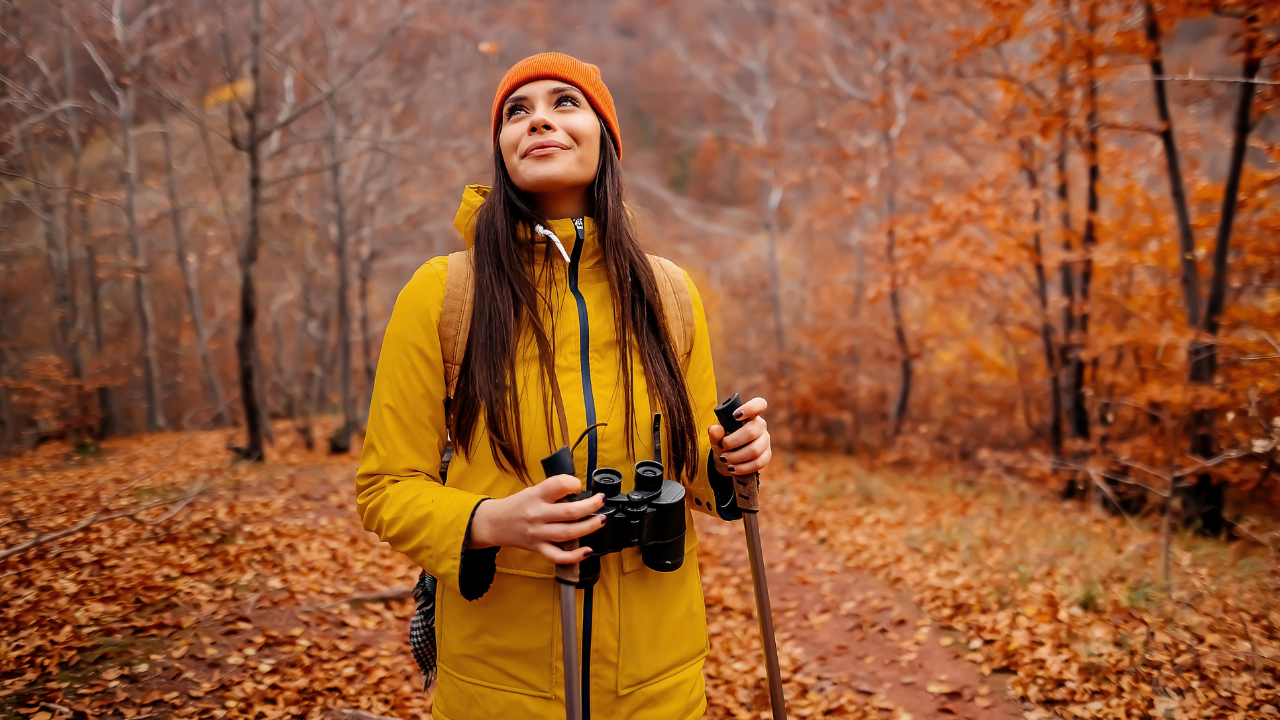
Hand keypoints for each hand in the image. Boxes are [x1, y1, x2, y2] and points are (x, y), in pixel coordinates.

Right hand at [467, 474, 605, 563]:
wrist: (494, 523)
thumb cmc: (516, 505)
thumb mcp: (532, 491)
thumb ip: (553, 491)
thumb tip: (580, 492)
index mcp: (536, 496)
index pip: (558, 485)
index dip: (573, 483)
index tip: (579, 486)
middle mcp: (537, 514)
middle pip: (569, 512)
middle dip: (591, 506)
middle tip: (601, 501)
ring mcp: (538, 533)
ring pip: (568, 533)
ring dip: (589, 527)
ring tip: (602, 520)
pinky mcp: (538, 548)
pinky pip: (558, 555)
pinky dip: (575, 556)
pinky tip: (588, 551)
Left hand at [707, 396, 770, 475]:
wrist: (728, 458)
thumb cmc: (723, 441)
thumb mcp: (716, 437)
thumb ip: (714, 433)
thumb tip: (714, 430)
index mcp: (749, 415)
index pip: (759, 404)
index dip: (750, 408)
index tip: (735, 416)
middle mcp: (760, 425)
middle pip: (752, 431)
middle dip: (733, 442)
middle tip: (722, 447)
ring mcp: (765, 441)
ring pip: (755, 450)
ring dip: (736, 457)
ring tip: (724, 459)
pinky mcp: (767, 455)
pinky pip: (758, 463)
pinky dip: (743, 467)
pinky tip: (732, 468)